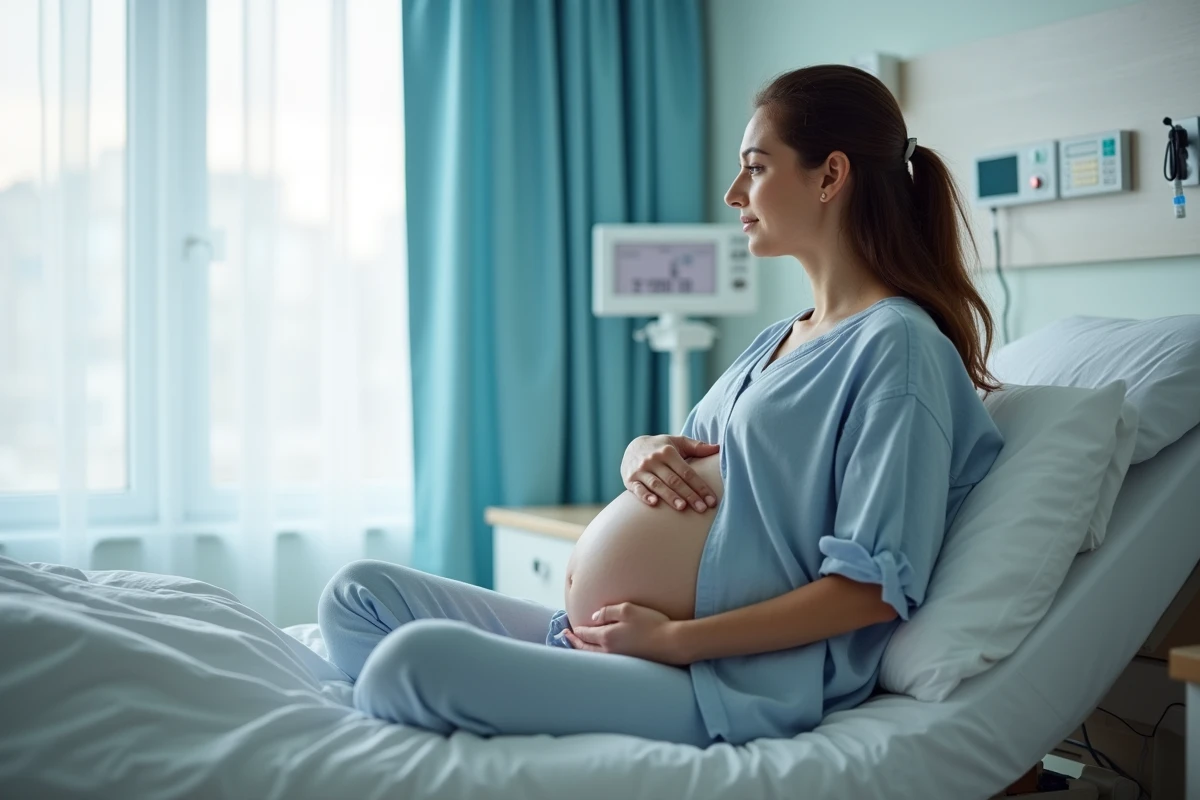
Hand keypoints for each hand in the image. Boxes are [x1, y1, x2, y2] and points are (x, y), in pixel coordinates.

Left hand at [563, 602, 689, 665]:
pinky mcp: (627, 662)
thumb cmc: (651, 624)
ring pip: (593, 656)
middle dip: (573, 641)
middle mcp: (609, 650)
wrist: (671, 643)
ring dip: (582, 650)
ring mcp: (618, 658)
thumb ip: (608, 611)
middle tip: (564, 637)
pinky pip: (603, 659)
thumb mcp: (628, 609)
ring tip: (576, 645)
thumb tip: (593, 617)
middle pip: (585, 647)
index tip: (566, 628)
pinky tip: (597, 652)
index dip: (575, 630)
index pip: (585, 633)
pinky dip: (593, 655)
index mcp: (606, 636)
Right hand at [621, 435, 719, 512]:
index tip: (711, 500)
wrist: (632, 447)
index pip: (687, 471)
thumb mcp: (677, 442)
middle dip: (689, 495)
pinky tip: (654, 503)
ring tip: (682, 508)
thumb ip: (697, 446)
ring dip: (670, 497)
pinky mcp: (630, 479)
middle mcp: (654, 460)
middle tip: (702, 508)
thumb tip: (719, 448)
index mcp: (668, 452)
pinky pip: (638, 489)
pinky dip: (645, 496)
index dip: (700, 486)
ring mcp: (641, 470)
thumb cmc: (662, 447)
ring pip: (658, 485)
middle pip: (674, 480)